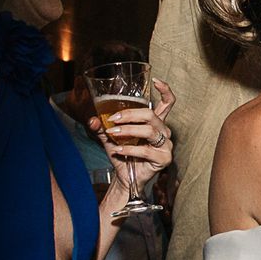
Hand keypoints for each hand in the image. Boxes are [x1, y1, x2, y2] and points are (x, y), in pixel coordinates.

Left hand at [94, 77, 175, 195]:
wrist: (125, 177)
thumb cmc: (122, 153)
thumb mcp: (109, 137)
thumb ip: (101, 127)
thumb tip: (93, 119)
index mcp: (155, 122)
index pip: (167, 103)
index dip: (165, 90)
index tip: (155, 81)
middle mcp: (163, 131)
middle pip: (151, 115)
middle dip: (130, 115)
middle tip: (113, 119)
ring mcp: (166, 145)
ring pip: (149, 131)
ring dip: (128, 130)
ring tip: (113, 134)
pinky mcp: (164, 159)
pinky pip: (146, 150)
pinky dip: (129, 149)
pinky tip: (118, 150)